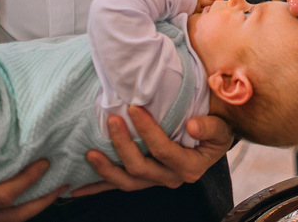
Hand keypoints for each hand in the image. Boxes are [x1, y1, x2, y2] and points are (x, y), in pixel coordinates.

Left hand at [73, 108, 233, 195]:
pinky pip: (118, 186)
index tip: (133, 108)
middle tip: (111, 120)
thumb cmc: (216, 130)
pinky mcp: (142, 179)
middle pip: (140, 168)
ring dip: (106, 169)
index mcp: (189, 167)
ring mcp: (154, 180)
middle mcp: (170, 178)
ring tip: (89, 153)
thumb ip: (210, 127)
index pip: (163, 150)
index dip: (147, 131)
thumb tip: (193, 125)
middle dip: (122, 145)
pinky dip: (97, 187)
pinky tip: (75, 189)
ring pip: (126, 182)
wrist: (213, 140)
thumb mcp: (221, 128)